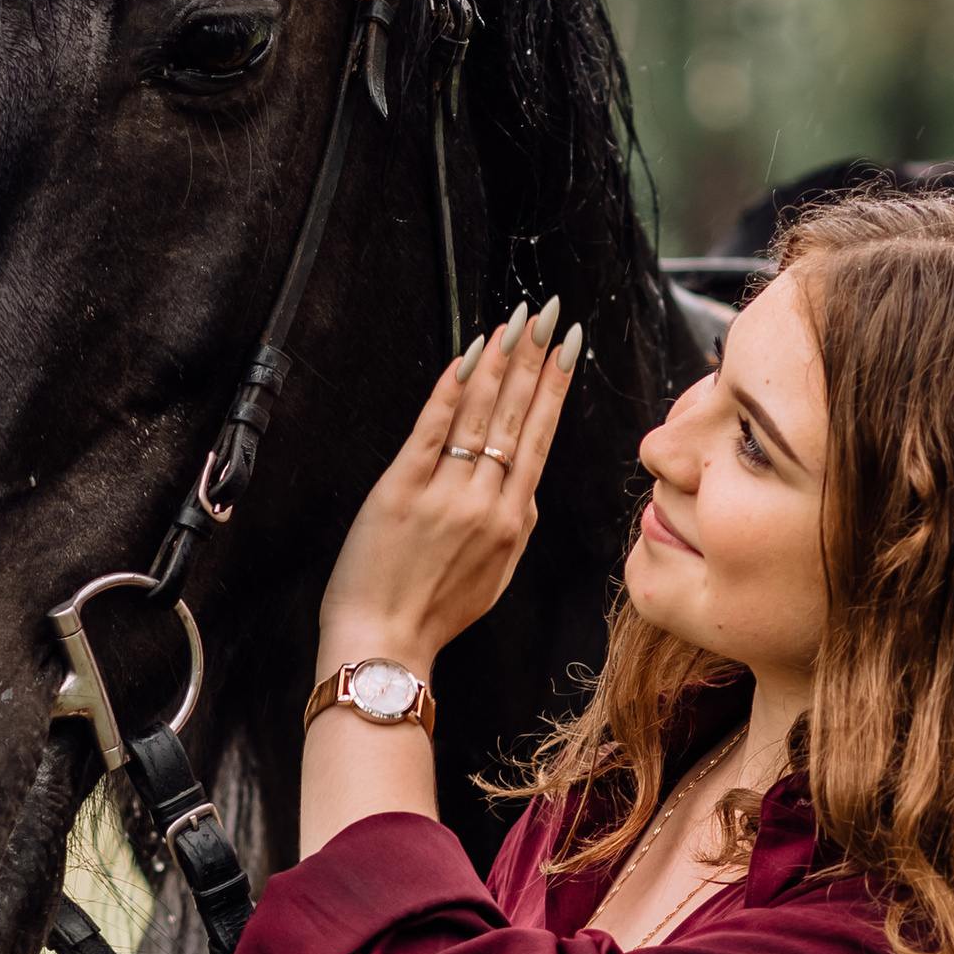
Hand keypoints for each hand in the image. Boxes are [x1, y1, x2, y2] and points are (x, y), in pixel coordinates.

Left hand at [316, 297, 582, 677]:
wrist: (384, 641)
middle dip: (536, 357)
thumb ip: (515, 524)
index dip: (557, 386)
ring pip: (480, 413)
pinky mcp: (401, 488)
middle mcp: (486, 501)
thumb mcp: (496, 574)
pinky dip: (451, 388)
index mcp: (513, 521)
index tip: (570, 346)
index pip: (541, 437)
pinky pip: (432, 427)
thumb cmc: (436, 613)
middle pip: (518, 415)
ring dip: (500, 360)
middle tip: (549, 313)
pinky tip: (467, 355)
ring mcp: (444, 493)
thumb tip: (526, 484)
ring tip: (515, 321)